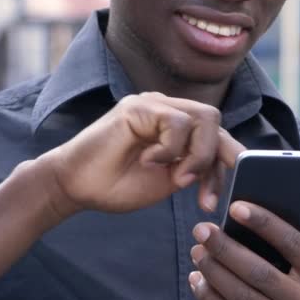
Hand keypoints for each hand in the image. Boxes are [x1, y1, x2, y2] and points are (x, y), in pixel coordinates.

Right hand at [38, 92, 245, 218]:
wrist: (74, 186)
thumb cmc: (115, 184)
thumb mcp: (167, 179)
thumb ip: (193, 167)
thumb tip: (222, 166)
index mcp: (174, 127)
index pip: (214, 134)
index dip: (225, 162)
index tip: (218, 195)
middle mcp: (166, 109)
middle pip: (214, 121)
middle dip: (216, 158)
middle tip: (197, 190)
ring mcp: (152, 104)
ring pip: (204, 117)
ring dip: (197, 154)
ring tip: (176, 177)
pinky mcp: (139, 106)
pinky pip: (176, 122)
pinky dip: (170, 149)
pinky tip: (149, 161)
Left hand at [190, 192, 299, 299]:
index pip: (292, 243)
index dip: (263, 223)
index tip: (235, 207)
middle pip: (259, 272)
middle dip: (225, 249)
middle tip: (202, 229)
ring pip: (241, 296)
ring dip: (214, 272)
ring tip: (197, 251)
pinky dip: (209, 298)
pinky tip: (197, 279)